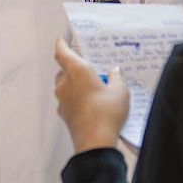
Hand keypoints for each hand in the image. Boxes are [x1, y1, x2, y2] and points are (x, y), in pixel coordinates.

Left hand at [54, 37, 129, 152]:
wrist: (95, 142)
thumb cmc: (106, 113)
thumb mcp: (120, 91)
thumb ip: (117, 77)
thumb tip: (115, 71)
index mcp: (77, 71)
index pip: (61, 52)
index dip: (61, 44)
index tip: (62, 40)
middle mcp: (65, 83)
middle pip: (64, 69)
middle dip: (75, 68)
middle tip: (91, 70)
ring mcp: (62, 99)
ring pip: (65, 85)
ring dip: (75, 84)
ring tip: (94, 89)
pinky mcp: (64, 113)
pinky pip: (68, 100)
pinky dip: (76, 98)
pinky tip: (91, 104)